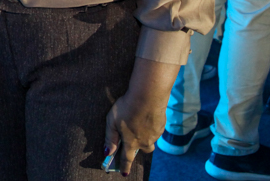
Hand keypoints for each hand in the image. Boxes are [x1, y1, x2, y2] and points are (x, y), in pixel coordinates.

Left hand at [104, 58, 179, 175]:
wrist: (148, 96)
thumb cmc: (126, 107)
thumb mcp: (112, 121)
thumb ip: (110, 138)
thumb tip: (107, 153)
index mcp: (131, 142)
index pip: (127, 159)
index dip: (124, 167)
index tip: (124, 174)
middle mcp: (145, 142)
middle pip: (142, 150)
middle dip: (137, 147)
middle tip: (133, 137)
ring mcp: (155, 135)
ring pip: (150, 140)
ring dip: (145, 136)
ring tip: (138, 122)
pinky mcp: (161, 126)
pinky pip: (155, 131)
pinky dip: (150, 127)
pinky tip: (146, 116)